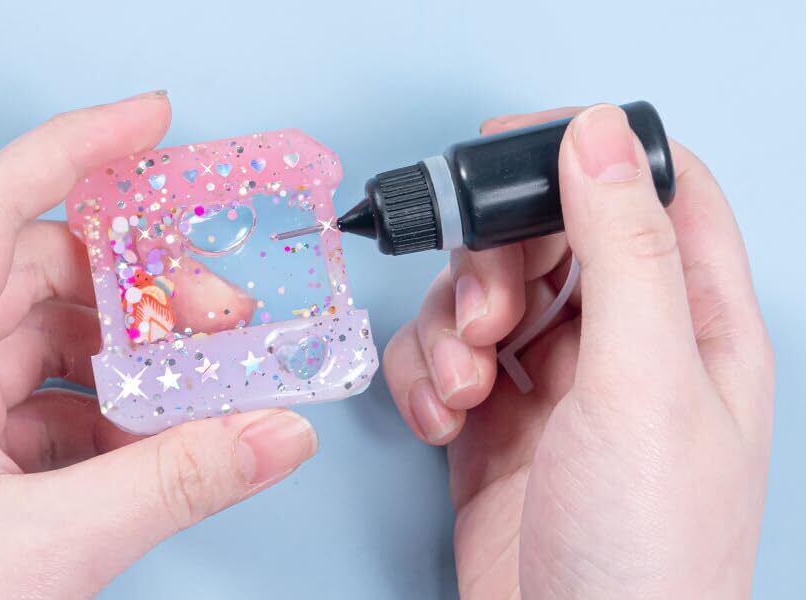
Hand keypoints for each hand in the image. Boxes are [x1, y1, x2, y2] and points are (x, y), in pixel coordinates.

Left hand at [0, 93, 316, 597]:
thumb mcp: (41, 543)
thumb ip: (173, 483)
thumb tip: (273, 434)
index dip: (78, 147)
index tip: (152, 123)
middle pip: (46, 273)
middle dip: (140, 285)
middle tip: (217, 310)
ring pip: (59, 342)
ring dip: (136, 360)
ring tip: (199, 389)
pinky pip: (58, 404)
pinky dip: (117, 417)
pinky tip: (156, 446)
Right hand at [384, 105, 772, 596]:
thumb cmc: (645, 548)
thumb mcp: (645, 383)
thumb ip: (624, 251)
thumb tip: (600, 135)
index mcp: (691, 322)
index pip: (653, 192)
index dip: (587, 154)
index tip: (511, 149)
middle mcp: (622, 344)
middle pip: (546, 240)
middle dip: (493, 263)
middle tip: (483, 314)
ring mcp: (553, 384)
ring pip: (482, 296)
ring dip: (450, 328)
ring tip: (464, 386)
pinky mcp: (491, 422)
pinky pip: (441, 358)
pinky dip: (424, 376)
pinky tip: (443, 421)